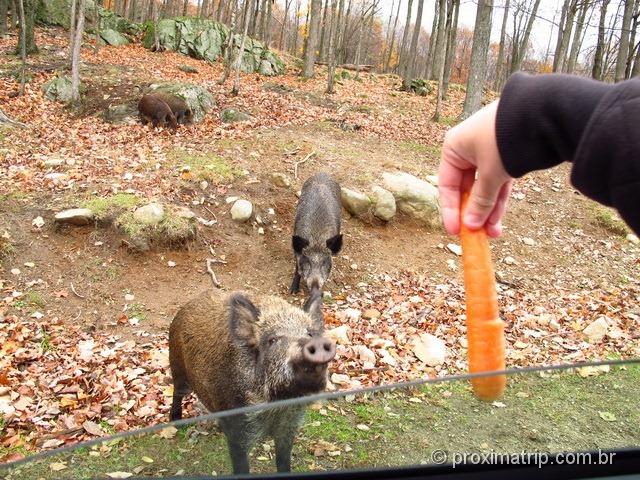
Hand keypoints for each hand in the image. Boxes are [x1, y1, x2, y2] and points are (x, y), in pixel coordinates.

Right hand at [438, 100, 513, 237]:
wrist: (543, 112)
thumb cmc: (506, 140)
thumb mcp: (490, 175)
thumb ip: (480, 201)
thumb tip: (470, 226)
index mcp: (454, 147)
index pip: (447, 185)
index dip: (450, 210)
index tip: (455, 231)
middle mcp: (468, 148)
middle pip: (466, 188)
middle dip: (473, 213)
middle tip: (477, 236)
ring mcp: (489, 150)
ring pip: (485, 187)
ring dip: (488, 210)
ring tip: (494, 233)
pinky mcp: (507, 154)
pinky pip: (499, 181)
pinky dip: (499, 199)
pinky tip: (499, 219)